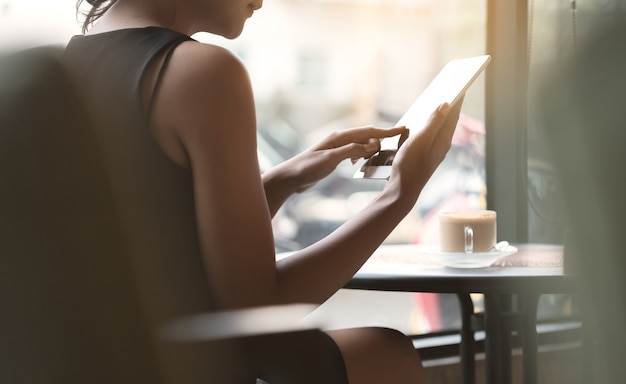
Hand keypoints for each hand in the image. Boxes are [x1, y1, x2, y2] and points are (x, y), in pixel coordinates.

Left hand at [277, 125, 406, 192]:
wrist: (290, 178)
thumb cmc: (307, 168)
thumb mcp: (330, 160)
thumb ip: (352, 150)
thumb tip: (373, 145)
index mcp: (340, 137)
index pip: (368, 131)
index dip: (387, 131)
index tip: (403, 129)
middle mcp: (340, 139)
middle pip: (367, 135)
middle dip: (383, 136)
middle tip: (401, 138)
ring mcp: (337, 147)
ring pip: (361, 143)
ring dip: (374, 146)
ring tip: (387, 150)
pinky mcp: (334, 157)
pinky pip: (354, 152)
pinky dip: (363, 154)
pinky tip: (365, 160)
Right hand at [387, 99, 463, 203]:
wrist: (401, 191)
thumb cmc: (410, 166)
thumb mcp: (420, 141)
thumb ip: (433, 123)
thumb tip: (446, 105)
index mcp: (443, 140)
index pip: (453, 115)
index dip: (457, 99)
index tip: (461, 85)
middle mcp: (440, 145)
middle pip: (447, 121)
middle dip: (448, 106)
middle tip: (451, 89)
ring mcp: (431, 151)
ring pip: (435, 129)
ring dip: (435, 116)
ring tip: (435, 103)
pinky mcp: (421, 156)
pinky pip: (424, 137)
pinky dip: (423, 128)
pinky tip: (415, 125)